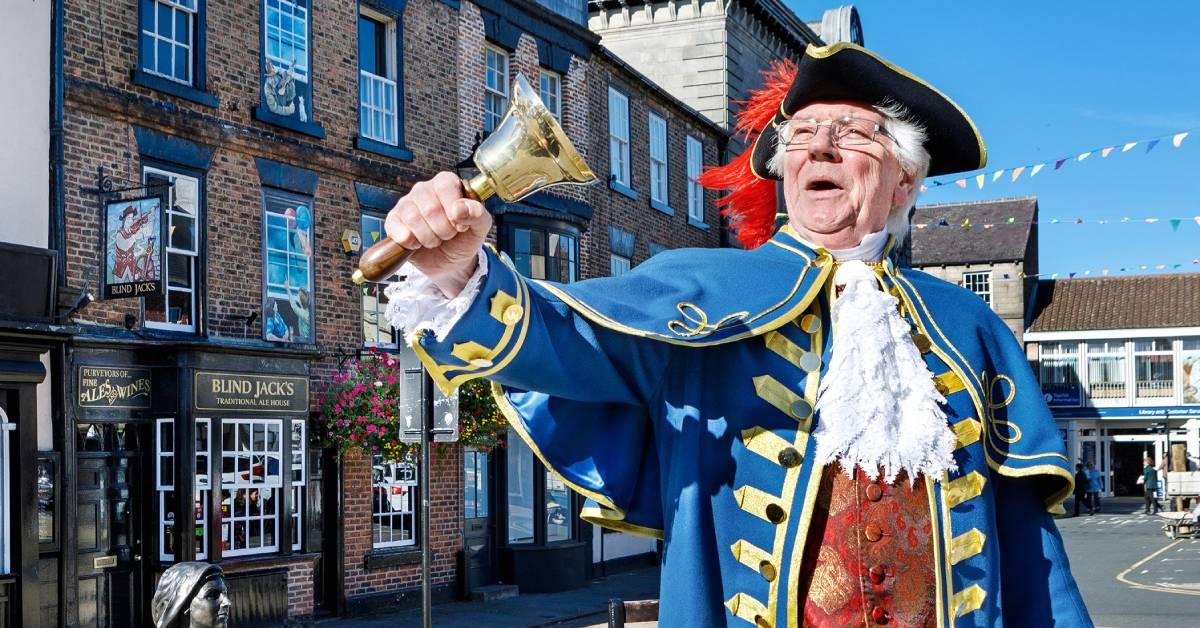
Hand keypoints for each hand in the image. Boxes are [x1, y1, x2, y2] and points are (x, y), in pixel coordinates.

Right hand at [385, 171, 491, 296]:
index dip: (455, 211)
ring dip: (429, 238)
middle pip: (430, 207)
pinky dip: (409, 241)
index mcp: (446, 183)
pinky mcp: (394, 220)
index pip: (446, 186)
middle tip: (449, 235)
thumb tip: (459, 208)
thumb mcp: (480, 227)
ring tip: (435, 240)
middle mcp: (424, 189)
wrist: (451, 263)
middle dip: (444, 230)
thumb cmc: (465, 238)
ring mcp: (406, 204)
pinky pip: (395, 227)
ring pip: (412, 218)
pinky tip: (418, 244)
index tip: (461, 226)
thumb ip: (477, 214)